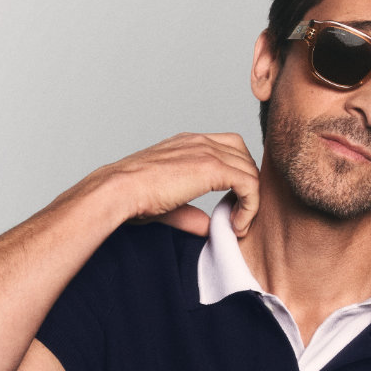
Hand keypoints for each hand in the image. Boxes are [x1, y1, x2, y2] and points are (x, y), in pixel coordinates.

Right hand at [104, 132, 259, 236]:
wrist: (119, 191)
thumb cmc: (132, 197)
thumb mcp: (169, 206)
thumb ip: (192, 214)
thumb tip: (208, 228)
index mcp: (188, 144)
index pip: (229, 148)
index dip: (237, 175)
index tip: (231, 205)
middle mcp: (199, 142)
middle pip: (244, 156)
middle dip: (248, 186)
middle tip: (239, 216)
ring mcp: (206, 151)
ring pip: (250, 170)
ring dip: (251, 200)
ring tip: (239, 224)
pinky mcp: (212, 167)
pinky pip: (249, 183)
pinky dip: (250, 206)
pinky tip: (238, 224)